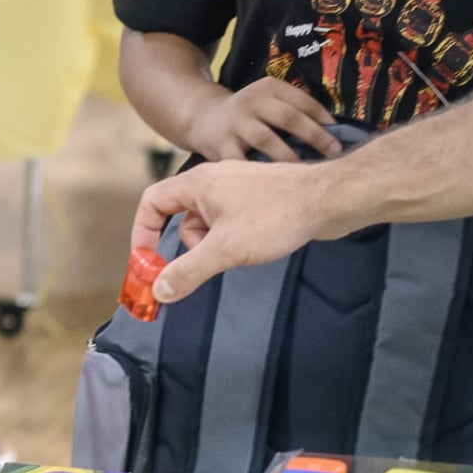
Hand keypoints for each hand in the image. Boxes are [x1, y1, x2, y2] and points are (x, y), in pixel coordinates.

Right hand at [130, 160, 331, 304]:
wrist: (328, 200)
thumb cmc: (277, 216)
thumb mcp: (225, 249)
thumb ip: (188, 270)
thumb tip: (159, 291)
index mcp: (198, 183)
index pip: (152, 202)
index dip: (144, 231)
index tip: (147, 260)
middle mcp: (214, 181)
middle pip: (181, 216)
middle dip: (191, 244)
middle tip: (211, 260)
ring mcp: (236, 189)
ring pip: (208, 222)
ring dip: (216, 242)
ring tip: (243, 249)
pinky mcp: (256, 199)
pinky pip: (230, 221)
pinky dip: (235, 237)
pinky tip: (257, 244)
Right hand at [187, 77, 340, 163]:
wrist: (203, 118)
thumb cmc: (249, 115)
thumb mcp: (269, 101)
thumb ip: (295, 111)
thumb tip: (334, 134)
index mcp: (269, 87)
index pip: (303, 100)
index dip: (323, 118)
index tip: (340, 136)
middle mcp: (252, 100)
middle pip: (288, 117)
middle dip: (314, 135)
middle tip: (334, 153)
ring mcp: (236, 122)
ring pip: (267, 139)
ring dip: (290, 156)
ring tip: (307, 172)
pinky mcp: (221, 144)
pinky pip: (244, 161)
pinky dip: (260, 172)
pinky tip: (275, 184)